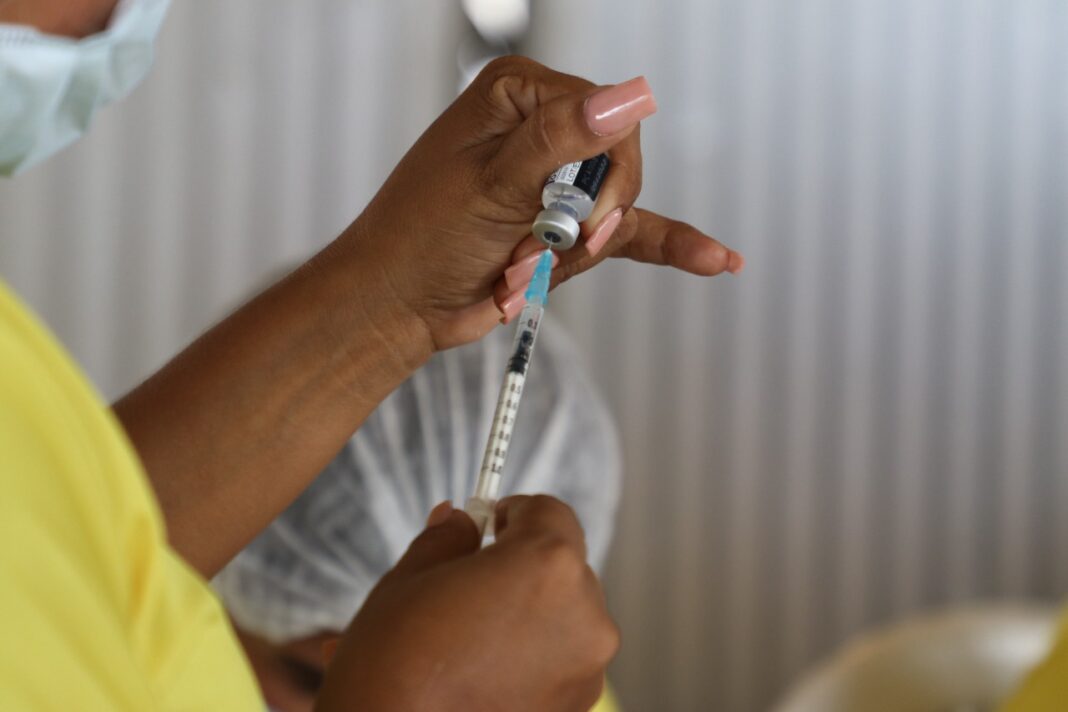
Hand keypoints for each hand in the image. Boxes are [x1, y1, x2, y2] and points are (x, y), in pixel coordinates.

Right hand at [315, 496, 617, 711]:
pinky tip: (480, 670)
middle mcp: (585, 615)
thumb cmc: (395, 663)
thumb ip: (448, 539)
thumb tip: (459, 521)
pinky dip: (530, 657)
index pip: (550, 512)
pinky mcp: (577, 710)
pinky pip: (559, 663)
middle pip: (561, 566)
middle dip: (521, 567)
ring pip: (562, 617)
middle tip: (470, 582)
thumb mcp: (409, 579)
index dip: (515, 512)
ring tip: (468, 635)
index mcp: (548, 565)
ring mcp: (586, 669)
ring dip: (527, 614)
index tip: (488, 525)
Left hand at [336, 55, 742, 351]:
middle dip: (582, 224)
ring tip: (516, 268)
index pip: (607, 117)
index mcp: (518, 96)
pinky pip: (633, 236)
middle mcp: (543, 132)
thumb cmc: (422, 238)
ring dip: (571, 255)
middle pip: (618, 166)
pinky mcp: (565, 229)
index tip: (567, 220)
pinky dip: (673, 248)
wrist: (397, 305)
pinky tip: (718, 260)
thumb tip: (632, 95)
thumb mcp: (491, 183)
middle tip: (534, 246)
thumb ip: (561, 140)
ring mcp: (556, 183)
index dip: (600, 177)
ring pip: (615, 212)